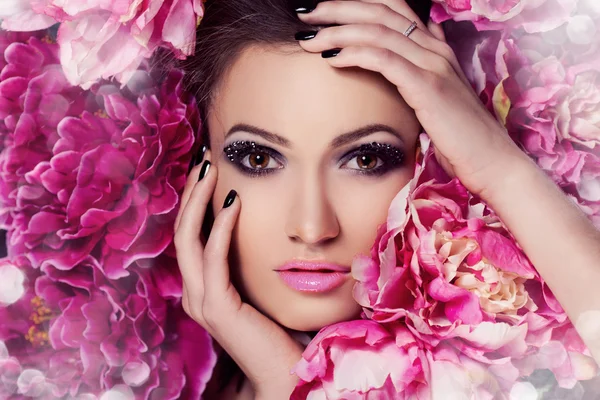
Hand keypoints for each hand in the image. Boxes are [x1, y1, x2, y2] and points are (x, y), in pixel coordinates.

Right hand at [174, 152, 302, 397]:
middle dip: (190, 192)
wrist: (284, 373)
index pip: (189, 234)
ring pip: (188, 239)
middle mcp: (194, 292)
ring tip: (210, 169)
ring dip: (198, 200)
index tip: (208, 168)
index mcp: (201, 286)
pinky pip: (213, 258)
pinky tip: (233, 202)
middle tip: (204, 159)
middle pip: (181, 231)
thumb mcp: (257, 285)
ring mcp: (201, 301)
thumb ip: (248, 260)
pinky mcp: (217, 308)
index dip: (193, 199)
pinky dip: (220, 226)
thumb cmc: (277, 329)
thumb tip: (257, 222)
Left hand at [295, 0, 532, 196]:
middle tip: (304, 12)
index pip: (391, 8)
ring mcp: (433, 65)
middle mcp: (434, 48)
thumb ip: (424, 71)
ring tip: (307, 37)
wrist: (494, 163)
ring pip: (378, 31)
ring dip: (337, 31)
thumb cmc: (461, 137)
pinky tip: (331, 58)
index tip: (322, 11)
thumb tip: (410, 52)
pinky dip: (355, 54)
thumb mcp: (440, 98)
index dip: (355, 3)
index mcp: (434, 48)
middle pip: (379, 11)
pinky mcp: (428, 87)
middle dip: (337, 8)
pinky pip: (384, 59)